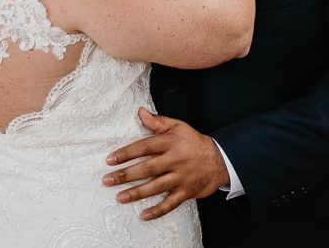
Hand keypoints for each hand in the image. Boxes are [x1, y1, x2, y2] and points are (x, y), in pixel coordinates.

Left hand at [103, 108, 228, 220]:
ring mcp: (180, 178)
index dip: (126, 153)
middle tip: (108, 180)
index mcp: (170, 143)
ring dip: (136, 193)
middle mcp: (174, 161)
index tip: (110, 159)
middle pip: (147, 168)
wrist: (220, 159)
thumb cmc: (194, 142)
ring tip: (119, 197)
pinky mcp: (186, 192)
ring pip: (156, 187)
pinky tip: (144, 215)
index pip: (144, 147)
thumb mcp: (178, 126)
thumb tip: (140, 112)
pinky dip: (158, 211)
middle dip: (126, 175)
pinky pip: (170, 203)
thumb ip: (157, 122)